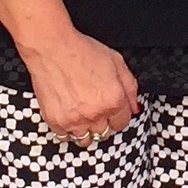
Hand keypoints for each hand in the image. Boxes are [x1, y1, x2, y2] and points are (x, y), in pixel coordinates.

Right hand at [24, 29, 140, 142]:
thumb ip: (130, 86)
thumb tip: (134, 106)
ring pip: (86, 140)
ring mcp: (75, 120)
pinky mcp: (57, 122)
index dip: (118, 115)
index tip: (112, 110)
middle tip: (96, 108)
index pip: (123, 123)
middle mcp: (95, 113)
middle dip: (103, 122)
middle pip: (105, 133)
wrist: (53, 48)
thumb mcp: (116, 61)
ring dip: (86, 130)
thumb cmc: (82, 51)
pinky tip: (69, 114)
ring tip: (82, 113)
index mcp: (113, 99)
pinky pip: (66, 137)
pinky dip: (68, 129)